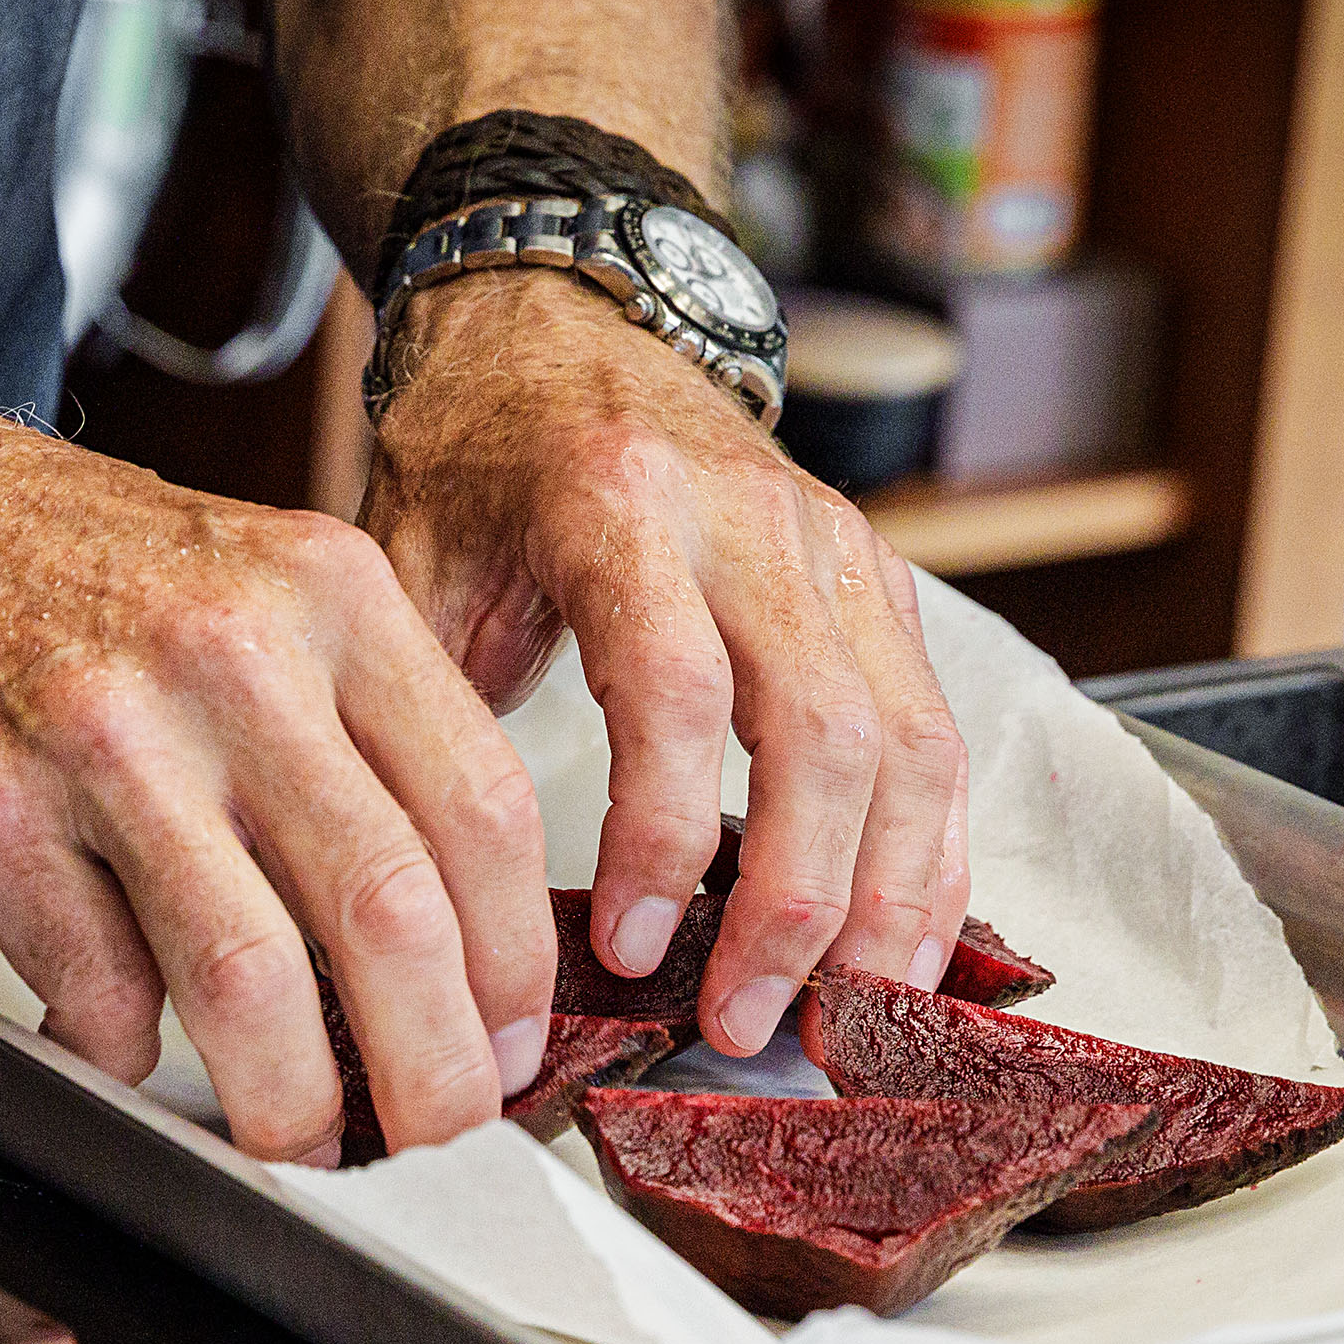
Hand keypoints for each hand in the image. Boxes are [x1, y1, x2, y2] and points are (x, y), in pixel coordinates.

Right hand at [0, 399, 557, 1163]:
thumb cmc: (57, 572)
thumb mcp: (252, 587)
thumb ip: (354, 725)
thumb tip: (447, 937)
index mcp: (327, 593)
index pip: (483, 809)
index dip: (515, 966)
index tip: (509, 1045)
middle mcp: (230, 657)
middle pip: (391, 913)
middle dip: (434, 1070)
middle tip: (438, 1137)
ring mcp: (104, 737)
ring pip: (252, 979)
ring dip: (292, 1101)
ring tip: (304, 1145)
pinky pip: (97, 991)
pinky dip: (129, 1055)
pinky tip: (135, 1054)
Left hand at [366, 268, 971, 1053]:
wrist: (564, 322)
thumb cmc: (478, 452)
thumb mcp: (409, 561)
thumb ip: (425, 708)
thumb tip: (426, 893)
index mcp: (617, 504)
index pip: (674, 690)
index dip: (662, 835)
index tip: (631, 951)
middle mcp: (750, 521)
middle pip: (822, 732)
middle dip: (797, 900)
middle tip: (750, 1022)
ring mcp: (833, 549)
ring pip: (908, 743)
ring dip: (887, 897)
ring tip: (843, 1016)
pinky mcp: (879, 582)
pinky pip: (934, 733)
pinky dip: (929, 850)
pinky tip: (900, 946)